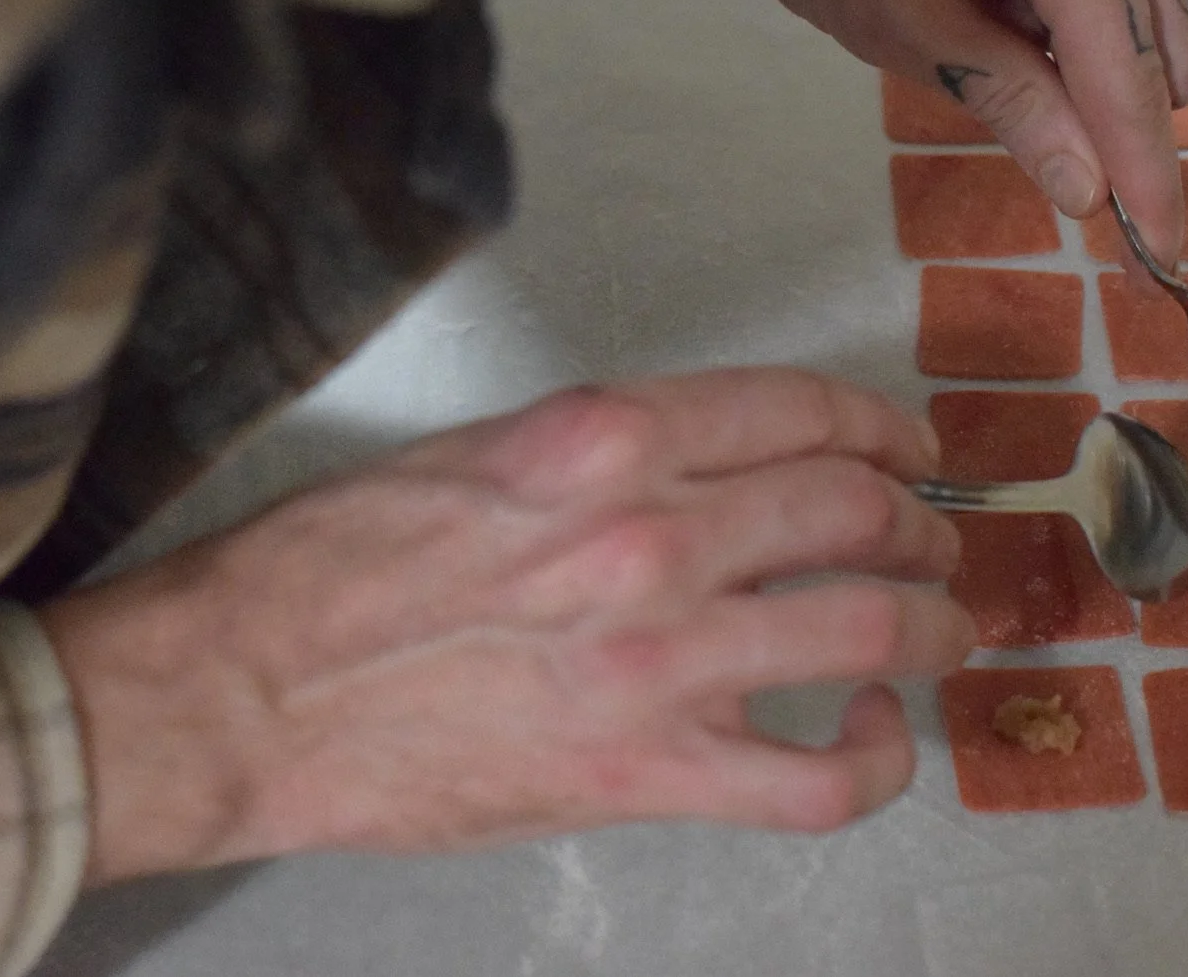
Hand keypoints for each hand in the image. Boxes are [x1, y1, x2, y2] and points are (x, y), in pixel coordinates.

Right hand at [37, 368, 971, 883]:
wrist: (243, 691)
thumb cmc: (330, 564)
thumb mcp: (474, 454)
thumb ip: (603, 454)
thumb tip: (708, 470)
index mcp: (601, 436)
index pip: (796, 410)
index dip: (879, 427)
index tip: (903, 447)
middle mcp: (649, 532)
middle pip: (852, 507)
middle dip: (916, 521)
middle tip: (930, 539)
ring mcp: (658, 659)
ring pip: (869, 626)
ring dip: (932, 622)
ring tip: (945, 626)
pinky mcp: (645, 774)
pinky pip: (818, 778)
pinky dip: (879, 760)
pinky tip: (878, 737)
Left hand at [572, 0, 1187, 265]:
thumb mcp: (896, 22)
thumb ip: (1008, 101)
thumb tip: (1088, 190)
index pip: (1130, 85)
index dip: (1146, 181)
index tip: (1163, 261)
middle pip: (1161, 49)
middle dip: (1117, 121)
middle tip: (1031, 152)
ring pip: (1148, 6)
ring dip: (1091, 59)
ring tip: (972, 38)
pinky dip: (1075, 6)